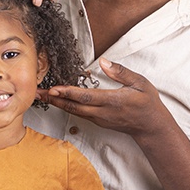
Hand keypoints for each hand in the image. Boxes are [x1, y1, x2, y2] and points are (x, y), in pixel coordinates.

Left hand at [43, 58, 170, 136]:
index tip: (54, 88)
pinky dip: (66, 107)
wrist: (151, 127)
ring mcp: (99, 118)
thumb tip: (104, 62)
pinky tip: (58, 101)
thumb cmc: (147, 103)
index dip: (68, 93)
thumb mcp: (140, 83)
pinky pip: (79, 114)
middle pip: (74, 106)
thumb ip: (121, 72)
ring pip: (74, 111)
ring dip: (57, 104)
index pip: (86, 97)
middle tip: (37, 92)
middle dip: (54, 99)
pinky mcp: (98, 121)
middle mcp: (103, 112)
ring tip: (42, 96)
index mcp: (112, 101)